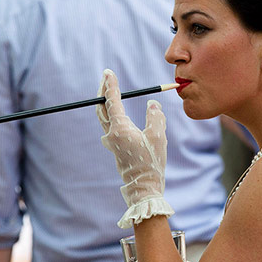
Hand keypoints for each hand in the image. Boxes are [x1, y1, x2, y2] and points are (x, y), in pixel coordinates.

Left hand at [97, 69, 173, 227]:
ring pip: (103, 118)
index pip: (112, 101)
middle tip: (106, 78)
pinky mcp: (115, 149)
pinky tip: (115, 115)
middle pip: (102, 108)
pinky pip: (109, 127)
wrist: (143, 188)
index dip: (110, 85)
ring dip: (105, 103)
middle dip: (103, 91)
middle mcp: (111, 134)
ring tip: (108, 92)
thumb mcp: (159, 137)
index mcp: (120, 129)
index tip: (108, 72)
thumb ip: (155, 117)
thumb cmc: (152, 163)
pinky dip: (110, 115)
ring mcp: (111, 142)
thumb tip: (152, 104)